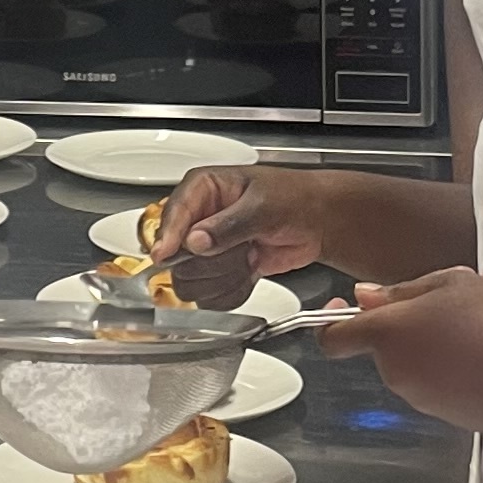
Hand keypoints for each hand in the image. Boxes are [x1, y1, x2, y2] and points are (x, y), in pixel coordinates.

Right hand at [148, 168, 329, 305]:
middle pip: (177, 255)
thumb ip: (227, 224)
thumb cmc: (294, 198)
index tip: (164, 254)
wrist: (317, 221)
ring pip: (192, 279)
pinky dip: (232, 289)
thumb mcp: (263, 205)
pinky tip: (249, 272)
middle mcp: (199, 217)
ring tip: (248, 256)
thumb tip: (195, 240)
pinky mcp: (219, 270)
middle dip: (211, 261)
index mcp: (203, 187)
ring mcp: (207, 247)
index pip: (173, 213)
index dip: (169, 236)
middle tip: (240, 249)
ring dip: (224, 276)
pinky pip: (210, 295)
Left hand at [317, 265, 482, 435]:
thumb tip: (368, 298)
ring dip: (445, 331)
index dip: (333, 318)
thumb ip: (403, 291)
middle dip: (418, 315)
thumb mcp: (454, 283)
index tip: (346, 304)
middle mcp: (397, 372)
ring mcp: (422, 398)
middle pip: (387, 340)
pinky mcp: (449, 414)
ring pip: (420, 355)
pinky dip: (460, 358)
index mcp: (388, 335)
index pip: (333, 336)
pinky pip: (442, 378)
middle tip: (458, 292)